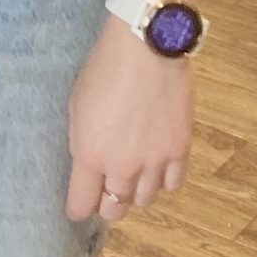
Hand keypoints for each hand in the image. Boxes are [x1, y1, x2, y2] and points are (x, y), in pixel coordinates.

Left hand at [66, 18, 193, 224]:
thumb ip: (80, 143)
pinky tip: (158, 163)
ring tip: (134, 171)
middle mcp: (122, 167)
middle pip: (114, 210)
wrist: (147, 46)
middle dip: (107, 204)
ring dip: (136, 190)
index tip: (80, 203)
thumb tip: (86, 166)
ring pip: (145, 200)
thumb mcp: (76, 105)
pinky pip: (172, 184)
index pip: (81, 206)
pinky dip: (164, 179)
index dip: (79, 207)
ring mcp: (154, 161)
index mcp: (90, 155)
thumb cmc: (104, 68)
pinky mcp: (180, 150)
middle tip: (107, 189)